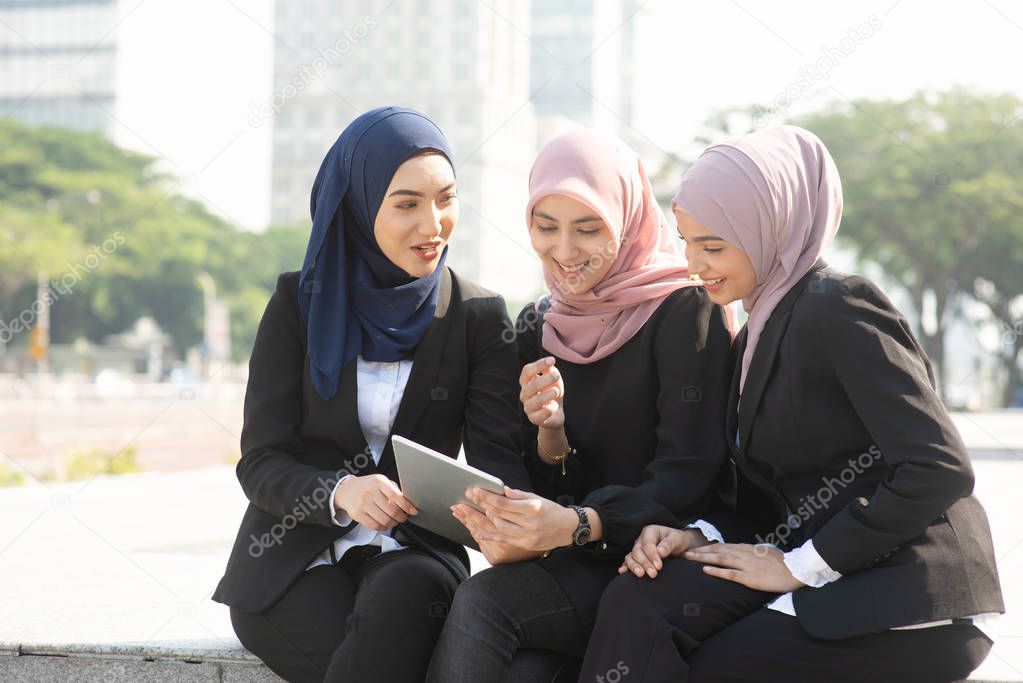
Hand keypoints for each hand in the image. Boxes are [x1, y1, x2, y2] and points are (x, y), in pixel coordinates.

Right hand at [333, 474, 417, 531]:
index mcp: (379, 482)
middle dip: (401, 517)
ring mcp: (363, 504)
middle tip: (404, 517)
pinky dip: (383, 527)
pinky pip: (375, 526)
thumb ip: (393, 490)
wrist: (346, 490)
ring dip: (393, 524)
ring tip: (395, 521)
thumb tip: (409, 503)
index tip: (413, 511)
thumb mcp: (380, 482)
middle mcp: (370, 492)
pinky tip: (385, 524)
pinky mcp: (357, 514)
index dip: (407, 506)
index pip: (396, 496)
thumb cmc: (367, 486)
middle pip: (392, 511)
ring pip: (385, 520)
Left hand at [464, 486, 583, 551]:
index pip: (504, 502)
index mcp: (533, 508)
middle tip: (468, 498)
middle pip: (499, 514)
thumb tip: (503, 490)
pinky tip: (476, 531)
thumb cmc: (552, 510)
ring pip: (499, 527)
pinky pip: (503, 539)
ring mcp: (527, 536)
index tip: (475, 491)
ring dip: (482, 519)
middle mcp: (530, 523)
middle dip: (481, 505)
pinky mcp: (525, 545)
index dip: (487, 497)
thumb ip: (519, 495)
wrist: (568, 528)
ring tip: (470, 510)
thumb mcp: (538, 498)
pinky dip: (489, 535)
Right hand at [519, 357, 564, 428]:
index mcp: (526, 382)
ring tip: (556, 392)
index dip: (539, 364)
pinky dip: (551, 409)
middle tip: (556, 376)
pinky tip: (554, 407)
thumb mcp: (553, 379)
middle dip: (546, 379)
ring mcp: (528, 407)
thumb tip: (549, 364)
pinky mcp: (534, 419)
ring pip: (537, 400)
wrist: (555, 413)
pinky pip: (542, 413)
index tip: (552, 360)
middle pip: (532, 385)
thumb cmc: (552, 392)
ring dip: (549, 394)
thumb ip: (550, 370)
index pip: (527, 371)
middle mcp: (524, 394)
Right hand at [620, 526, 710, 578]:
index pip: (648, 544)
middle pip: (637, 551)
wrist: (678, 544)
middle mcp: (641, 539)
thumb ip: (669, 544)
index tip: (659, 566)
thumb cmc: (677, 540)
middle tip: (653, 574)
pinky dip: (625, 567)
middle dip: (644, 563)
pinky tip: (622, 572)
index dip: (652, 555)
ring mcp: (637, 548)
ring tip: (640, 574)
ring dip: (634, 566)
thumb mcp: (677, 539)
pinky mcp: (636, 557)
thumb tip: (660, 552)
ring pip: (630, 556)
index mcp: (650, 531)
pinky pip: (628, 561)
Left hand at [684, 543, 806, 592]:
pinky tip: (705, 569)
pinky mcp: (750, 577)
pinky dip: (716, 571)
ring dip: (702, 557)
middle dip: (699, 550)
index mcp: (746, 548)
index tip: (695, 547)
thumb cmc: (781, 563)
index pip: (722, 545)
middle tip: (684, 551)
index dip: (707, 546)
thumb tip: (741, 551)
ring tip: (689, 557)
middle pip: (717, 550)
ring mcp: (746, 565)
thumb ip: (750, 552)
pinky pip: (730, 573)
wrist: (795, 570)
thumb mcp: (763, 552)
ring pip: (720, 558)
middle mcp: (743, 554)